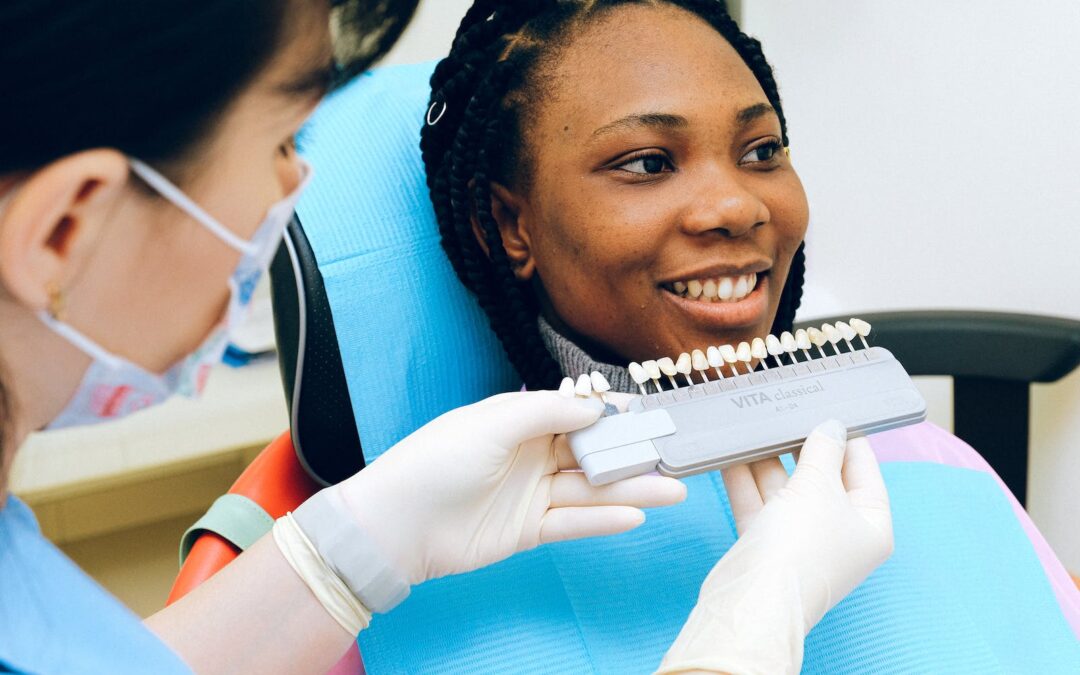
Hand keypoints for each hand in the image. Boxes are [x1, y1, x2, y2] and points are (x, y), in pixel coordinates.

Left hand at [334, 390, 686, 585]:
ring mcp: (530, 493)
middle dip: (632, 453)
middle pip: (591, 452)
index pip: (577, 413)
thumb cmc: (436, 462)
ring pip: (590, 490)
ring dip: (631, 489)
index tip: (652, 411)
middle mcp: (529, 454)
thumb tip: (593, 405)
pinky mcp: (526, 530)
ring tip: (673, 488)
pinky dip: (603, 521)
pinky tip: (636, 515)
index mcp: (518, 420)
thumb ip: (546, 412)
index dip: (614, 413)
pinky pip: (573, 523)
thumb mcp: (492, 424)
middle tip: (675, 453)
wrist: (398, 524)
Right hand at [657, 420, 892, 673]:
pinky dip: (746, 479)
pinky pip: (758, 502)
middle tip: (786, 410)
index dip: (847, 437)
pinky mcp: (765, 543)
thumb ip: (823, 451)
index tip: (828, 406)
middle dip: (800, 446)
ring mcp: (800, 538)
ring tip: (755, 424)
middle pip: (822, 477)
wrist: (754, 599)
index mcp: (870, 524)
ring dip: (768, 459)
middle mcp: (838, 532)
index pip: (864, 469)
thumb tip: (830, 426)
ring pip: (785, 488)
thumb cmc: (802, 545)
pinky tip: (732, 451)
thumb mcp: (819, 486)